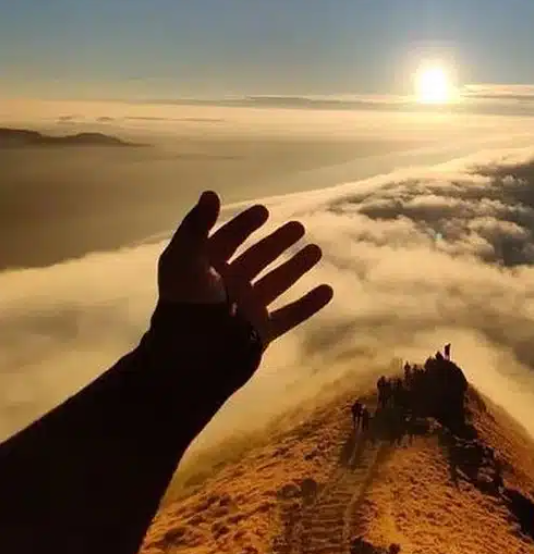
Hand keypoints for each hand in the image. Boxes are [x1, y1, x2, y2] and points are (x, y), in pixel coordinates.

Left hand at [158, 191, 332, 347]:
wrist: (192, 359)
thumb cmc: (186, 305)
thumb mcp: (185, 260)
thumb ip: (196, 227)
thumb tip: (211, 194)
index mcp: (207, 269)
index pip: (227, 239)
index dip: (243, 225)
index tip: (264, 211)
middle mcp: (228, 286)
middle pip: (257, 258)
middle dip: (277, 242)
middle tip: (299, 226)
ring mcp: (247, 309)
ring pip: (276, 282)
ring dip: (295, 267)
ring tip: (316, 250)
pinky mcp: (261, 331)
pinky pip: (290, 314)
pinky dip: (308, 303)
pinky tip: (327, 290)